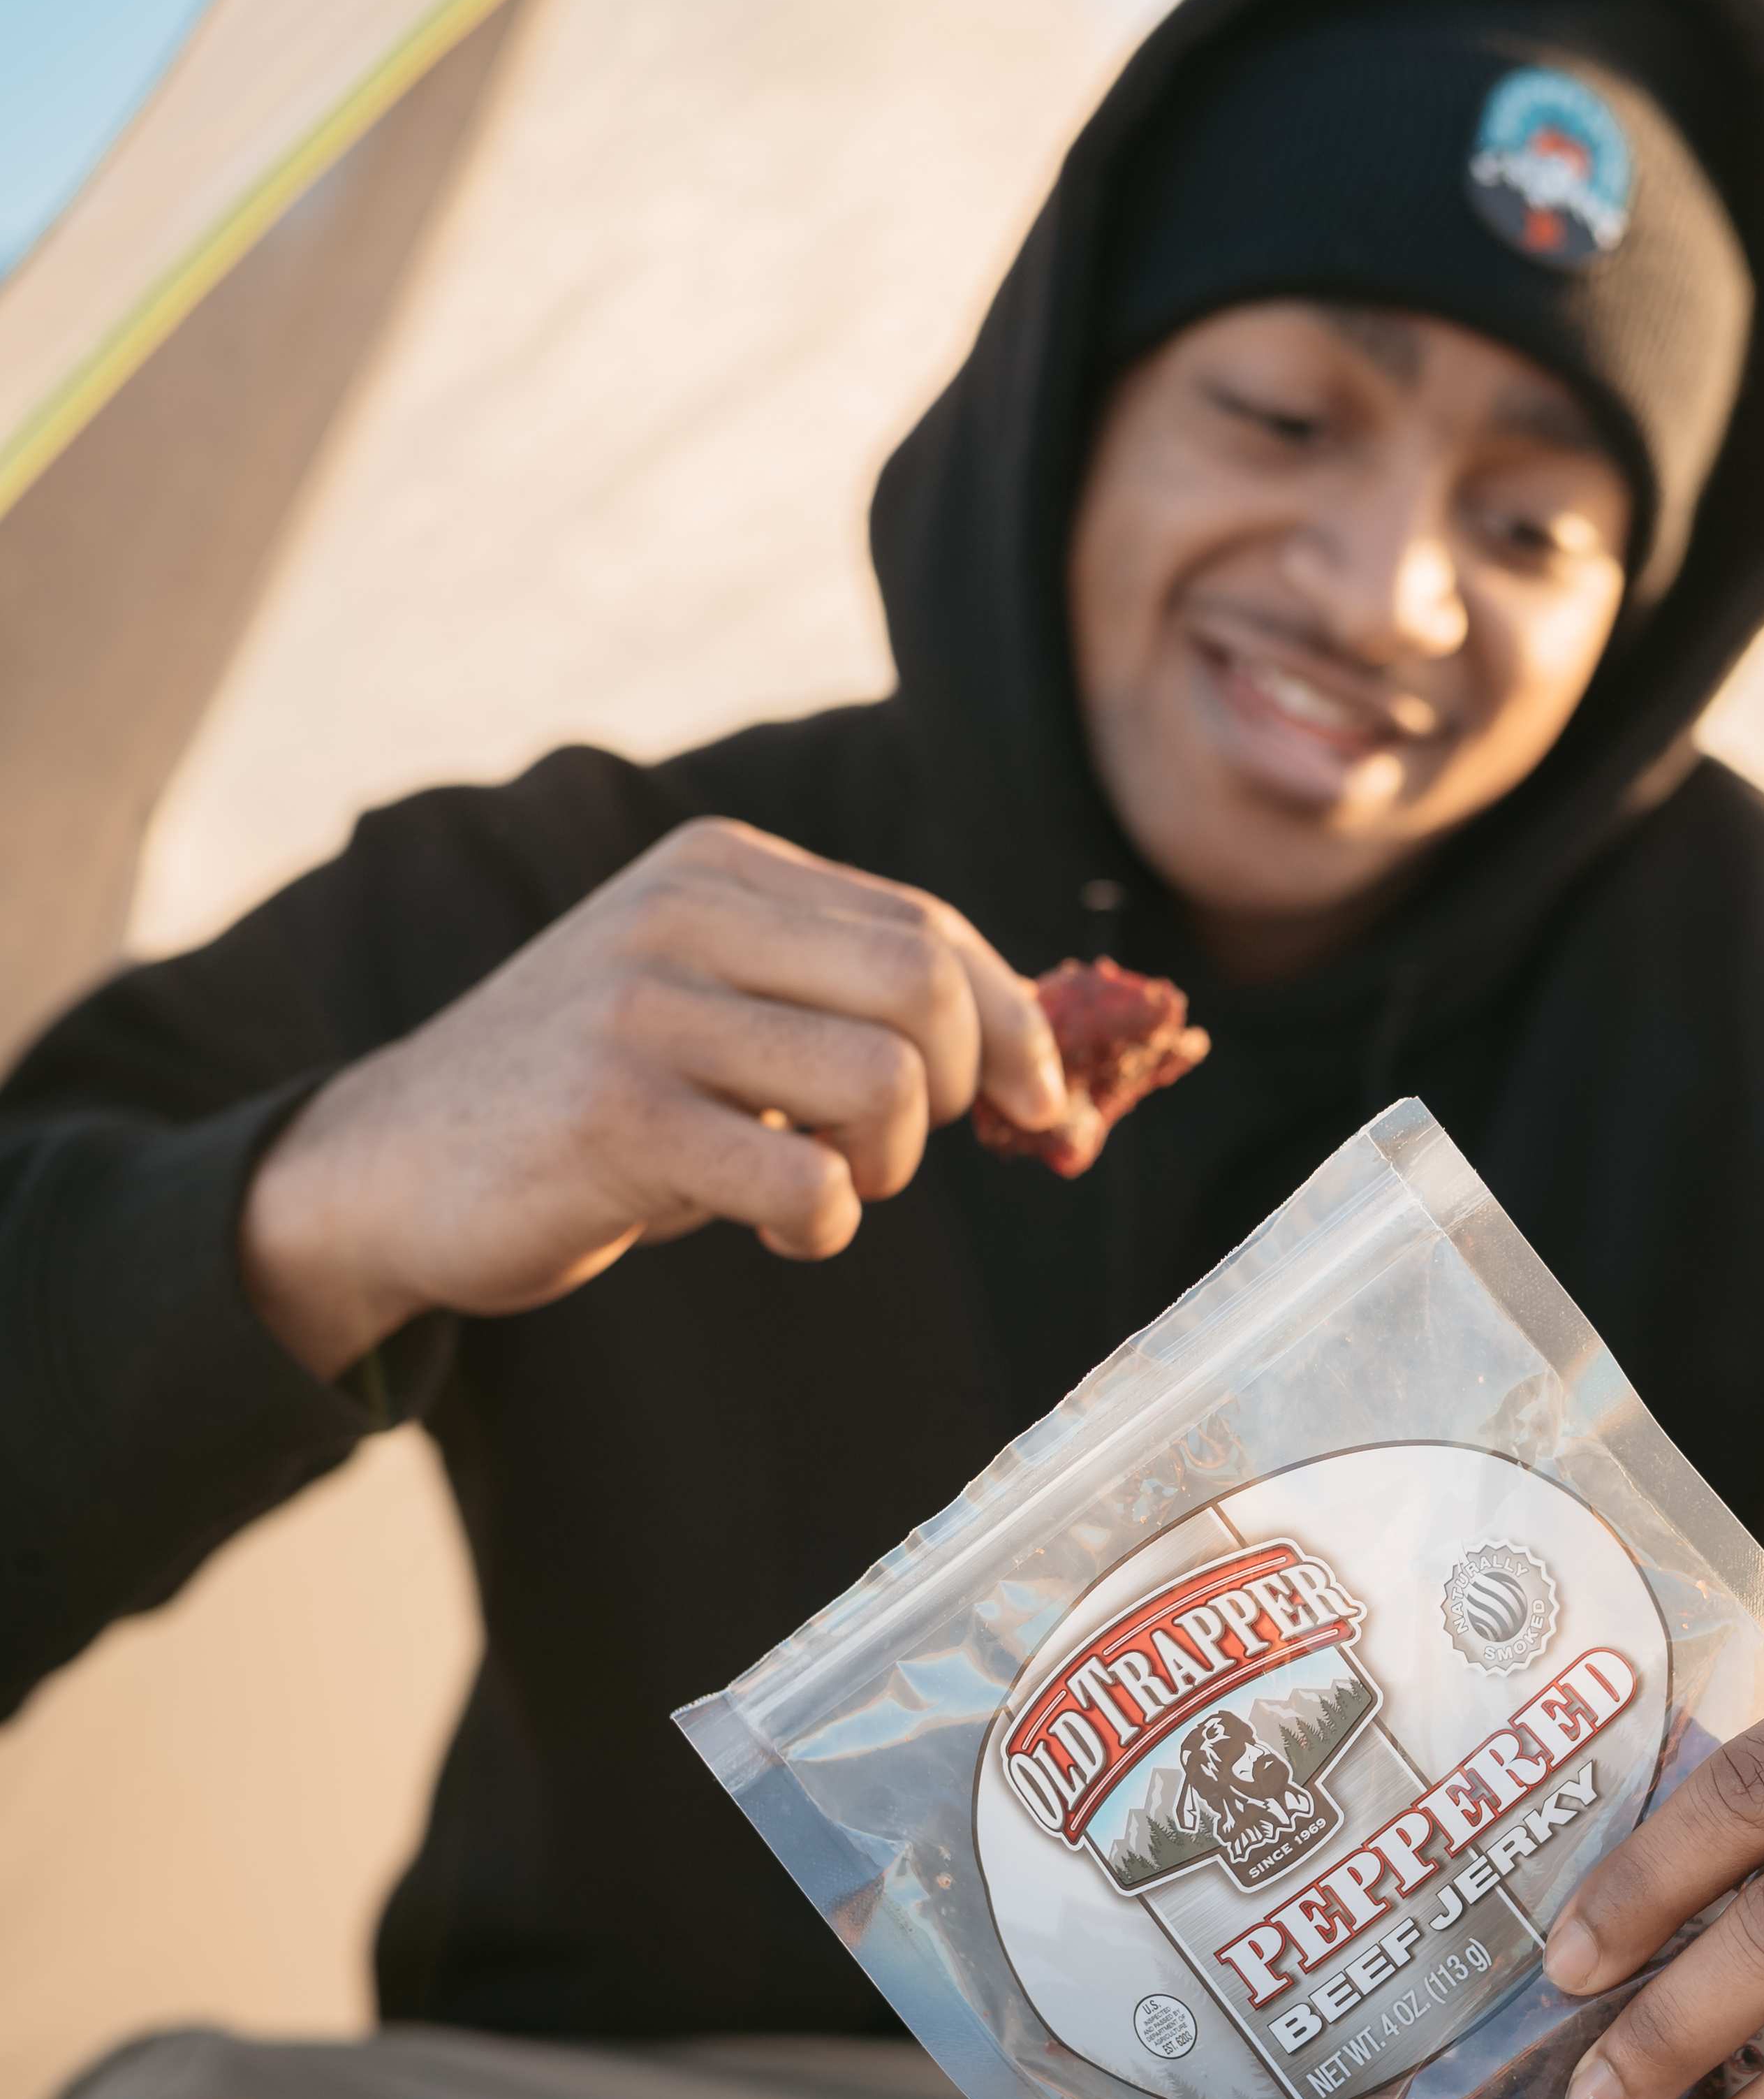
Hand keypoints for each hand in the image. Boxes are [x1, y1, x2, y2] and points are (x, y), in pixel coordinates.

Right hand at [238, 818, 1064, 1380]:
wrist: (391, 1164)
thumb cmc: (592, 1097)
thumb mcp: (709, 1004)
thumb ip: (837, 998)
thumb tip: (1038, 1058)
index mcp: (717, 869)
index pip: (927, 926)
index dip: (1011, 1023)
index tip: (1038, 1099)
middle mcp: (681, 914)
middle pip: (925, 988)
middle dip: (955, 1089)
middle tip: (892, 1152)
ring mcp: (642, 1010)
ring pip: (883, 1087)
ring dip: (881, 1171)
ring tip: (816, 1186)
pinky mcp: (613, 1118)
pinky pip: (804, 1186)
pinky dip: (818, 1228)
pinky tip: (766, 1227)